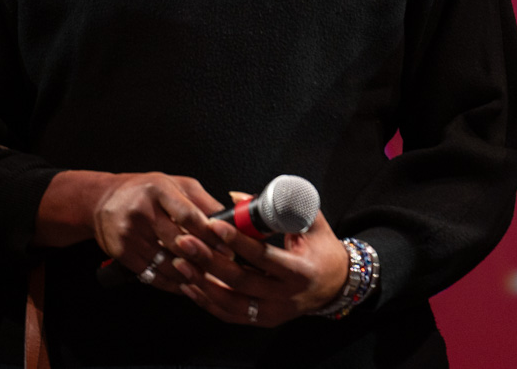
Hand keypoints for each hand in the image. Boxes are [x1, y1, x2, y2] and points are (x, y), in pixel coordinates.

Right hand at [37, 170, 227, 292]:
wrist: (104, 201)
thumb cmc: (146, 190)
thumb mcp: (176, 184)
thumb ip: (203, 201)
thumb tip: (230, 219)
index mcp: (159, 191)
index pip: (189, 215)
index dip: (210, 234)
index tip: (228, 246)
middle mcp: (142, 212)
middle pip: (179, 242)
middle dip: (204, 257)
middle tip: (224, 267)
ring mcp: (130, 234)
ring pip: (167, 262)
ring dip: (191, 274)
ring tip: (210, 279)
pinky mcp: (122, 253)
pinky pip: (152, 273)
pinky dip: (173, 282)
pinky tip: (187, 284)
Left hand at [172, 198, 349, 326]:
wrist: (336, 284)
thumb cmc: (324, 250)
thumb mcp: (312, 223)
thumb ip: (281, 207)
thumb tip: (237, 197)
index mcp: (300, 271)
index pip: (262, 257)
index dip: (236, 241)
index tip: (213, 225)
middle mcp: (285, 296)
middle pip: (240, 281)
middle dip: (208, 260)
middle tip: (185, 241)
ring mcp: (273, 312)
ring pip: (229, 303)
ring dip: (201, 283)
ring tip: (180, 262)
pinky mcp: (262, 320)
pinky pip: (229, 314)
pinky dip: (206, 300)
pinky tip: (189, 285)